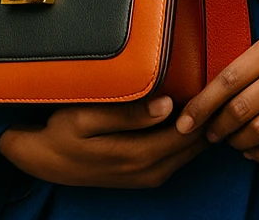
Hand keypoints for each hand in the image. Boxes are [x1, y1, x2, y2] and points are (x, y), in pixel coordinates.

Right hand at [0, 97, 206, 188]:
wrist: (46, 161)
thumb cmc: (62, 133)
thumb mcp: (86, 118)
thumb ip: (128, 113)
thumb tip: (167, 104)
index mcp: (138, 156)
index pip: (188, 133)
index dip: (203, 108)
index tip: (210, 82)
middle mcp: (149, 171)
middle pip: (195, 144)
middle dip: (206, 117)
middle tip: (212, 84)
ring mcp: (149, 177)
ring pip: (190, 152)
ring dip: (199, 127)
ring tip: (202, 94)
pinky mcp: (147, 175)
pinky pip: (179, 157)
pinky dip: (188, 137)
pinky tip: (186, 114)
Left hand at [175, 25, 258, 163]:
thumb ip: (257, 58)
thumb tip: (216, 89)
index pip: (228, 77)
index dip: (202, 104)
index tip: (185, 121)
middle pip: (240, 108)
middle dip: (217, 128)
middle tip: (210, 135)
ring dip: (239, 143)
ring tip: (233, 142)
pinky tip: (256, 152)